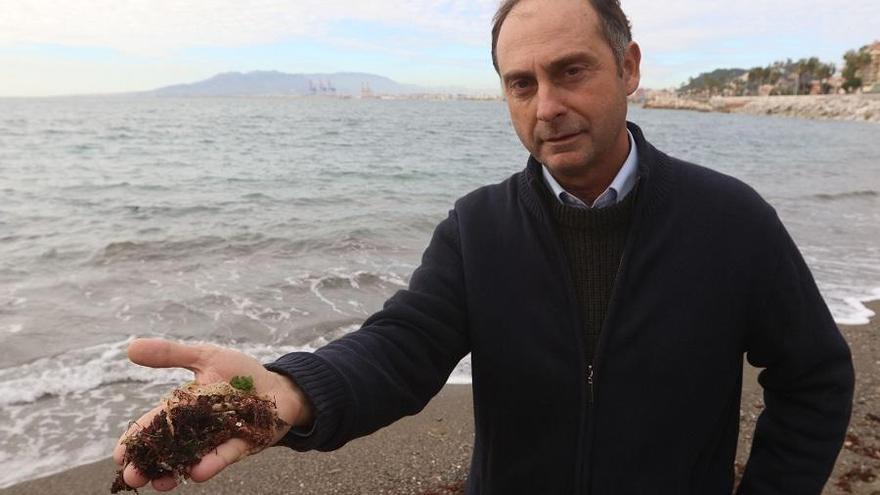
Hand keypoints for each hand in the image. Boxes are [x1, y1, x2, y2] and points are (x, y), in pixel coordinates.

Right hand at [112, 338, 312, 490]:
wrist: (279, 385)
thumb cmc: (241, 373)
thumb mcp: (206, 358)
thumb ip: (171, 355)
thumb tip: (130, 348)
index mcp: (184, 408)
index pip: (153, 425)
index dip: (135, 440)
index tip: (119, 455)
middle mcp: (197, 428)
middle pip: (168, 448)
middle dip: (148, 464)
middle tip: (132, 478)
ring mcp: (218, 439)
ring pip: (192, 459)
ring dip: (174, 472)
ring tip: (159, 483)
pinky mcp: (242, 444)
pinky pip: (225, 455)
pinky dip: (212, 462)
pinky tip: (198, 472)